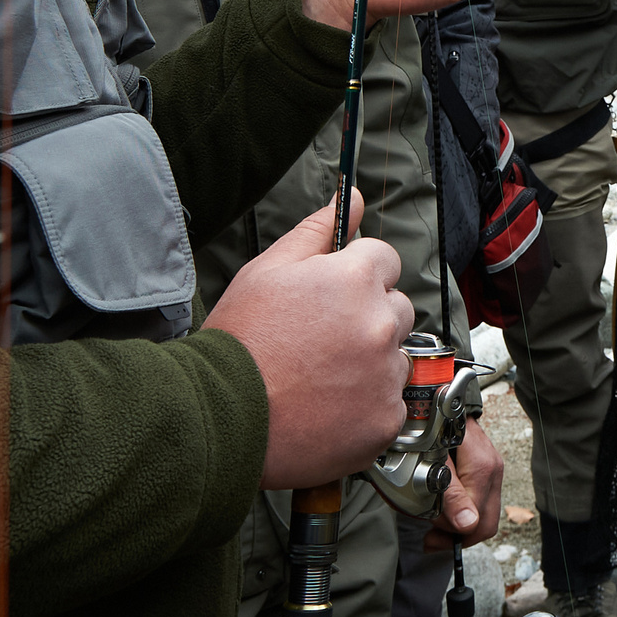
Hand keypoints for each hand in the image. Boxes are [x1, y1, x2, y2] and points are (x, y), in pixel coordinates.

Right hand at [205, 192, 415, 488]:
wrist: (220, 417)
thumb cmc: (239, 342)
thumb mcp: (267, 270)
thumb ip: (317, 231)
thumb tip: (353, 199)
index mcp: (355, 278)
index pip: (386, 259)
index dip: (358, 276)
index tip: (335, 297)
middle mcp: (380, 322)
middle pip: (397, 308)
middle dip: (369, 318)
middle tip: (323, 341)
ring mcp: (386, 373)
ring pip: (395, 357)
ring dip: (371, 363)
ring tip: (321, 377)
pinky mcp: (386, 417)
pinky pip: (390, 403)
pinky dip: (367, 406)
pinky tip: (329, 407)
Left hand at [425, 420, 504, 549]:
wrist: (439, 400)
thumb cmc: (433, 428)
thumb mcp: (434, 463)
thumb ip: (451, 495)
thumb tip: (468, 524)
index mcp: (483, 470)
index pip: (480, 523)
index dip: (453, 537)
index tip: (430, 539)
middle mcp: (494, 471)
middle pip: (486, 523)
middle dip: (457, 535)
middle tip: (430, 536)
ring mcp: (493, 470)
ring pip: (484, 515)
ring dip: (458, 523)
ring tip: (433, 519)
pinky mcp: (488, 470)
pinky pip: (481, 501)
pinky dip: (463, 510)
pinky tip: (444, 509)